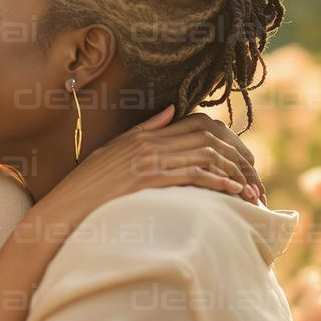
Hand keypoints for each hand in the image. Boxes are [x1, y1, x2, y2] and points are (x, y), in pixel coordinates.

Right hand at [40, 105, 264, 233]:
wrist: (65, 210)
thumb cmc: (85, 188)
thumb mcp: (111, 152)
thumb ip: (143, 131)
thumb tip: (171, 111)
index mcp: (142, 135)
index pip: (198, 126)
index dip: (228, 142)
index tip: (243, 162)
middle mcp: (148, 143)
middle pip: (209, 139)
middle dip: (239, 160)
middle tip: (255, 182)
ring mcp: (148, 161)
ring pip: (206, 156)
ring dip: (234, 173)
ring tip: (250, 193)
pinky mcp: (148, 180)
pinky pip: (193, 175)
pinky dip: (218, 182)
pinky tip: (233, 192)